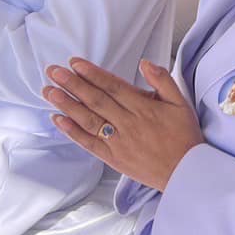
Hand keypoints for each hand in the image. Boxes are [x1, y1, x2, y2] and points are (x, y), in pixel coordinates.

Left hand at [45, 57, 203, 191]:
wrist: (185, 171)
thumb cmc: (184, 136)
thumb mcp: (181, 103)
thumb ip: (163, 80)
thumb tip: (145, 63)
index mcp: (143, 107)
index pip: (112, 86)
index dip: (92, 73)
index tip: (75, 63)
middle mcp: (127, 123)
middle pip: (95, 100)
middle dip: (72, 84)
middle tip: (53, 71)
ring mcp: (118, 141)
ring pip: (88, 119)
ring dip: (66, 104)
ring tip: (49, 91)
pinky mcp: (112, 157)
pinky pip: (89, 142)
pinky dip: (72, 131)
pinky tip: (58, 120)